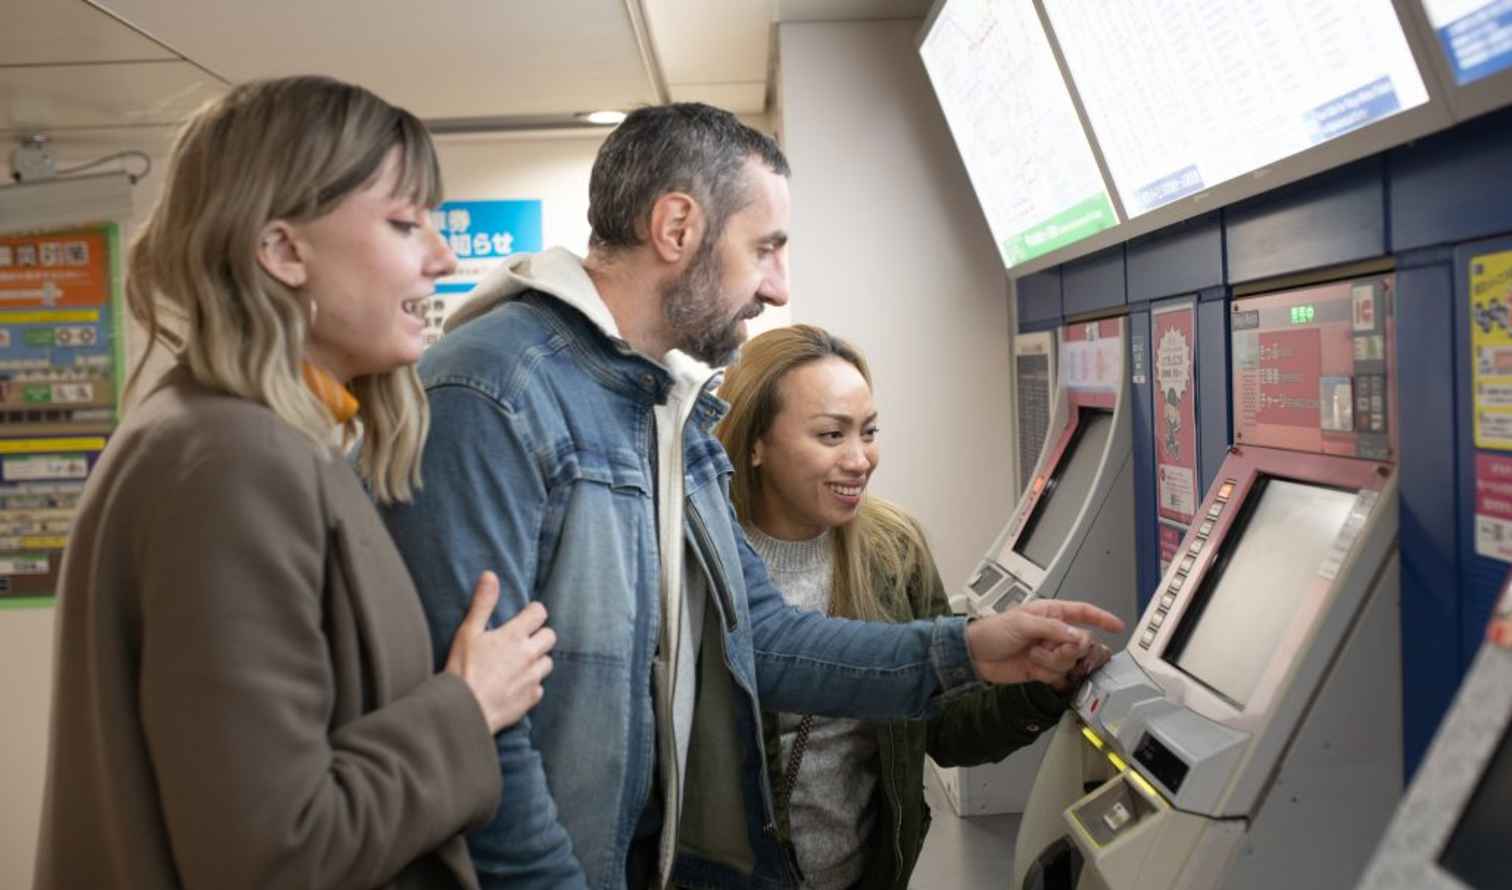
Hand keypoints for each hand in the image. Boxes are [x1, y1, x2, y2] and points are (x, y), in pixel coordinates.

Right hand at [445, 571, 555, 733]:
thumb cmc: (463, 669)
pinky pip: (539, 687)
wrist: (464, 711)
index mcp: (515, 636)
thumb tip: (490, 575)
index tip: (526, 615)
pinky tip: (515, 686)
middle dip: (540, 635)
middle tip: (522, 640)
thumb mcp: (468, 632)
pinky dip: (531, 685)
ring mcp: (533, 678)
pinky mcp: (531, 699)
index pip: (540, 613)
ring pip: (548, 662)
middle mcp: (529, 655)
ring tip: (519, 663)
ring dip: (537, 660)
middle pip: (550, 636)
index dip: (534, 612)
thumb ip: (482, 604)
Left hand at [965, 599, 1123, 685]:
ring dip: (1052, 661)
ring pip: (1070, 661)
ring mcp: (1049, 652)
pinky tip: (1033, 668)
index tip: (1118, 626)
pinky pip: (1059, 675)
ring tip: (1032, 656)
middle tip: (1050, 648)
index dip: (1101, 619)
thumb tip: (1077, 636)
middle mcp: (1053, 632)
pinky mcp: (1043, 670)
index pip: (1083, 613)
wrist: (974, 656)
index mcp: (1051, 613)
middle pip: (1081, 643)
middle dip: (1069, 649)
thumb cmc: (993, 631)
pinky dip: (1048, 674)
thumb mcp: (1022, 623)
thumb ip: (1052, 629)